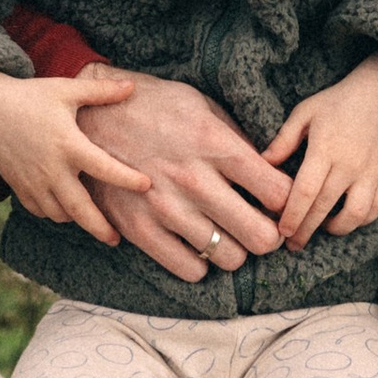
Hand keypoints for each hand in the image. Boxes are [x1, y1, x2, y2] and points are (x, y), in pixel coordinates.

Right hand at [0, 67, 145, 239]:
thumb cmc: (32, 97)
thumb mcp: (66, 89)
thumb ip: (101, 91)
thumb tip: (132, 85)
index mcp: (68, 144)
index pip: (103, 167)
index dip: (126, 179)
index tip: (146, 185)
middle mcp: (52, 169)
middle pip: (80, 209)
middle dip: (99, 228)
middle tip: (115, 240)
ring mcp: (34, 182)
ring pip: (59, 214)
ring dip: (77, 219)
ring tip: (92, 220)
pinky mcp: (20, 188)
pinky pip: (41, 211)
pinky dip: (54, 213)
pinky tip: (64, 208)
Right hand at [74, 71, 290, 283]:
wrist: (90, 118)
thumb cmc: (154, 107)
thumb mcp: (202, 106)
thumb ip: (238, 140)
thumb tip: (272, 171)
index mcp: (215, 144)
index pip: (277, 192)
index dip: (288, 200)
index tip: (279, 200)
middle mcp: (194, 180)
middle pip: (261, 236)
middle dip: (270, 235)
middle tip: (262, 225)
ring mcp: (166, 209)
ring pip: (229, 258)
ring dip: (235, 248)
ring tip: (227, 232)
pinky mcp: (140, 230)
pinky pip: (190, 270)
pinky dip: (201, 262)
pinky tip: (198, 242)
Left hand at [264, 53, 377, 247]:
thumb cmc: (336, 103)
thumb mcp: (305, 112)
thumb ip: (283, 140)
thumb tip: (262, 163)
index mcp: (325, 148)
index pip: (305, 192)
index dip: (292, 215)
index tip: (281, 231)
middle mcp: (350, 164)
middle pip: (325, 207)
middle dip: (306, 230)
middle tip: (293, 243)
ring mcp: (372, 172)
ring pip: (355, 214)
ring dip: (337, 228)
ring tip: (323, 228)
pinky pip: (377, 208)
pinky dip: (362, 220)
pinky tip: (348, 218)